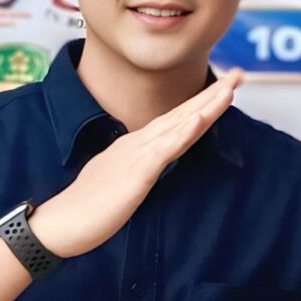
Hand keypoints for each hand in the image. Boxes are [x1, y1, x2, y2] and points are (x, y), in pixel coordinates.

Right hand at [27, 70, 241, 259]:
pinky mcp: (136, 174)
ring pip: (178, 126)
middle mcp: (139, 144)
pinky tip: (199, 118)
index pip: (176, 121)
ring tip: (229, 89)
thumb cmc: (89, 207)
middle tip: (240, 75)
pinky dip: (183, 133)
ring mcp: (137, 156)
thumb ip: (139, 168)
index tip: (226, 89)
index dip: (202, 104)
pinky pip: (163, 150)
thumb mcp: (122, 181)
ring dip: (205, 106)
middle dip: (213, 94)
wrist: (61, 225)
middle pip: (183, 115)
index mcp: (137, 147)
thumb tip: (154, 163)